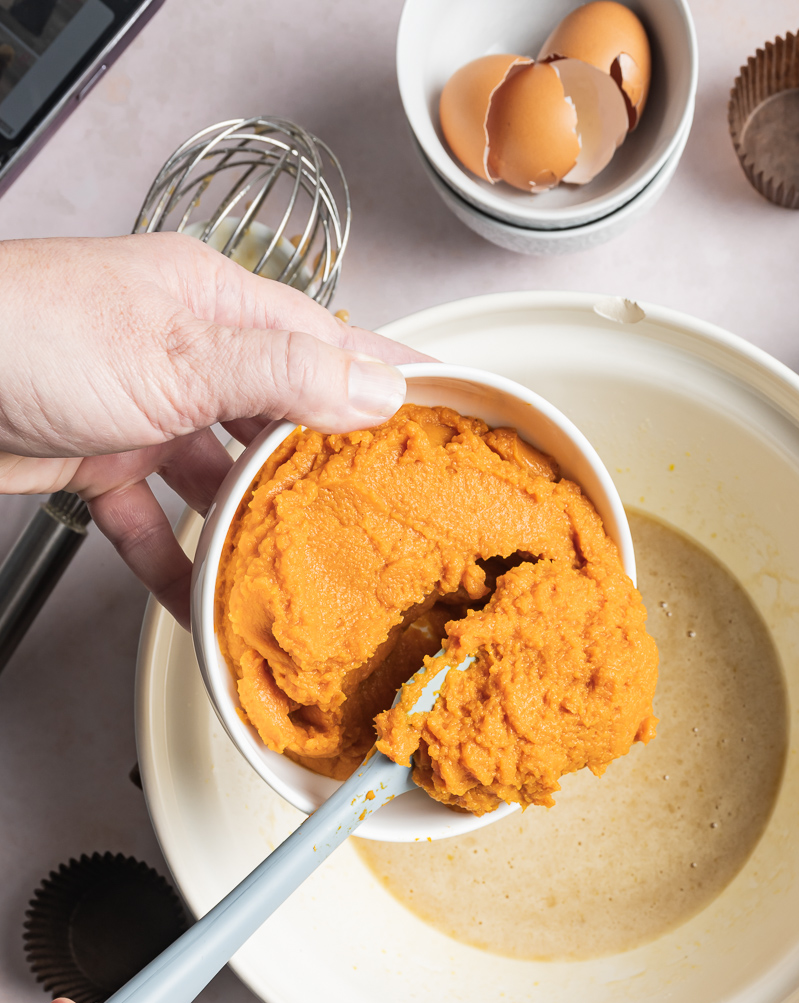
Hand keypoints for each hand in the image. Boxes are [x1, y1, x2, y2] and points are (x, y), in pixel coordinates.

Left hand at [0, 234, 428, 624]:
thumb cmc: (29, 335)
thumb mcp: (179, 353)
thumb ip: (285, 373)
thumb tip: (382, 386)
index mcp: (220, 307)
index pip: (335, 342)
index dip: (397, 379)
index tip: (456, 418)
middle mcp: (189, 353)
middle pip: (287, 419)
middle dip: (332, 472)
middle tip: (388, 520)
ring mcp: (145, 408)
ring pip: (226, 479)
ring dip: (256, 527)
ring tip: (303, 571)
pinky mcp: (101, 460)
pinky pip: (156, 524)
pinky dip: (178, 564)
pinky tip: (203, 600)